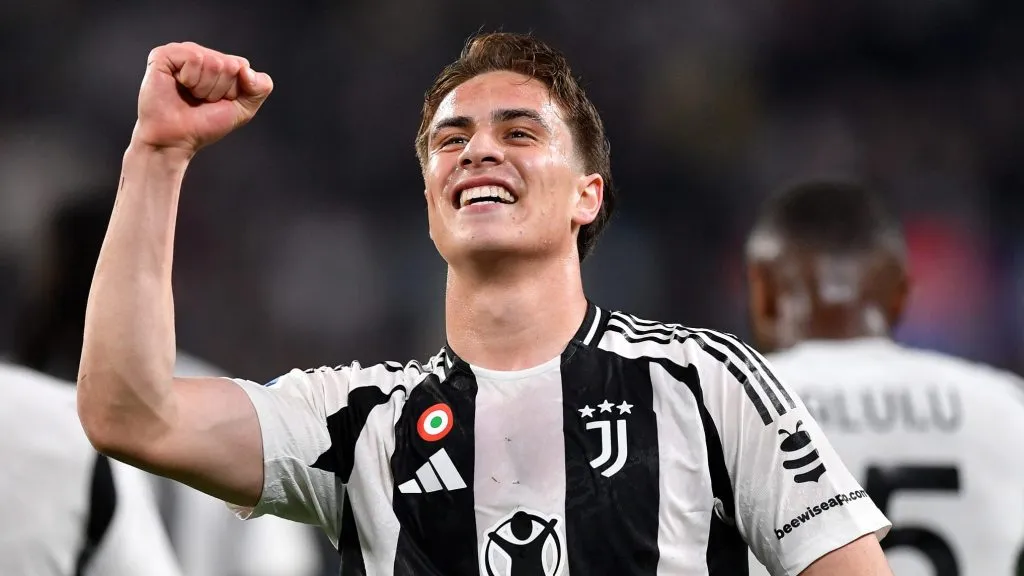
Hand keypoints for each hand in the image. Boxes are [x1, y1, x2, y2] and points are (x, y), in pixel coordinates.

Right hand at [132, 42, 273, 155]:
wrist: (176, 139)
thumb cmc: (204, 124)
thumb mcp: (243, 109)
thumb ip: (260, 88)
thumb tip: (246, 70)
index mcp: (218, 63)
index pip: (242, 66)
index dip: (234, 90)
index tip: (217, 102)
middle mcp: (200, 54)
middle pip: (229, 65)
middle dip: (219, 90)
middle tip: (201, 100)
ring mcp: (181, 52)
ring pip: (213, 62)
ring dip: (204, 88)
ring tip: (190, 96)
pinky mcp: (163, 55)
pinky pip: (193, 58)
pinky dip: (190, 79)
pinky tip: (178, 86)